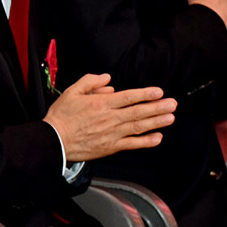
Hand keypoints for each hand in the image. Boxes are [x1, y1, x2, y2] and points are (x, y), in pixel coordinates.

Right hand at [43, 73, 175, 161]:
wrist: (55, 140)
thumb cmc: (62, 117)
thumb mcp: (71, 92)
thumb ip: (90, 82)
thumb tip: (107, 79)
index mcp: (101, 104)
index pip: (128, 97)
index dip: (145, 94)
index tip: (158, 92)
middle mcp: (110, 118)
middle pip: (138, 112)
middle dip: (157, 107)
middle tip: (172, 104)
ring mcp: (112, 134)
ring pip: (139, 127)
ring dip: (156, 122)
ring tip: (170, 117)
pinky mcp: (111, 147)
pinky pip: (132, 144)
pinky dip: (146, 142)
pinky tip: (157, 138)